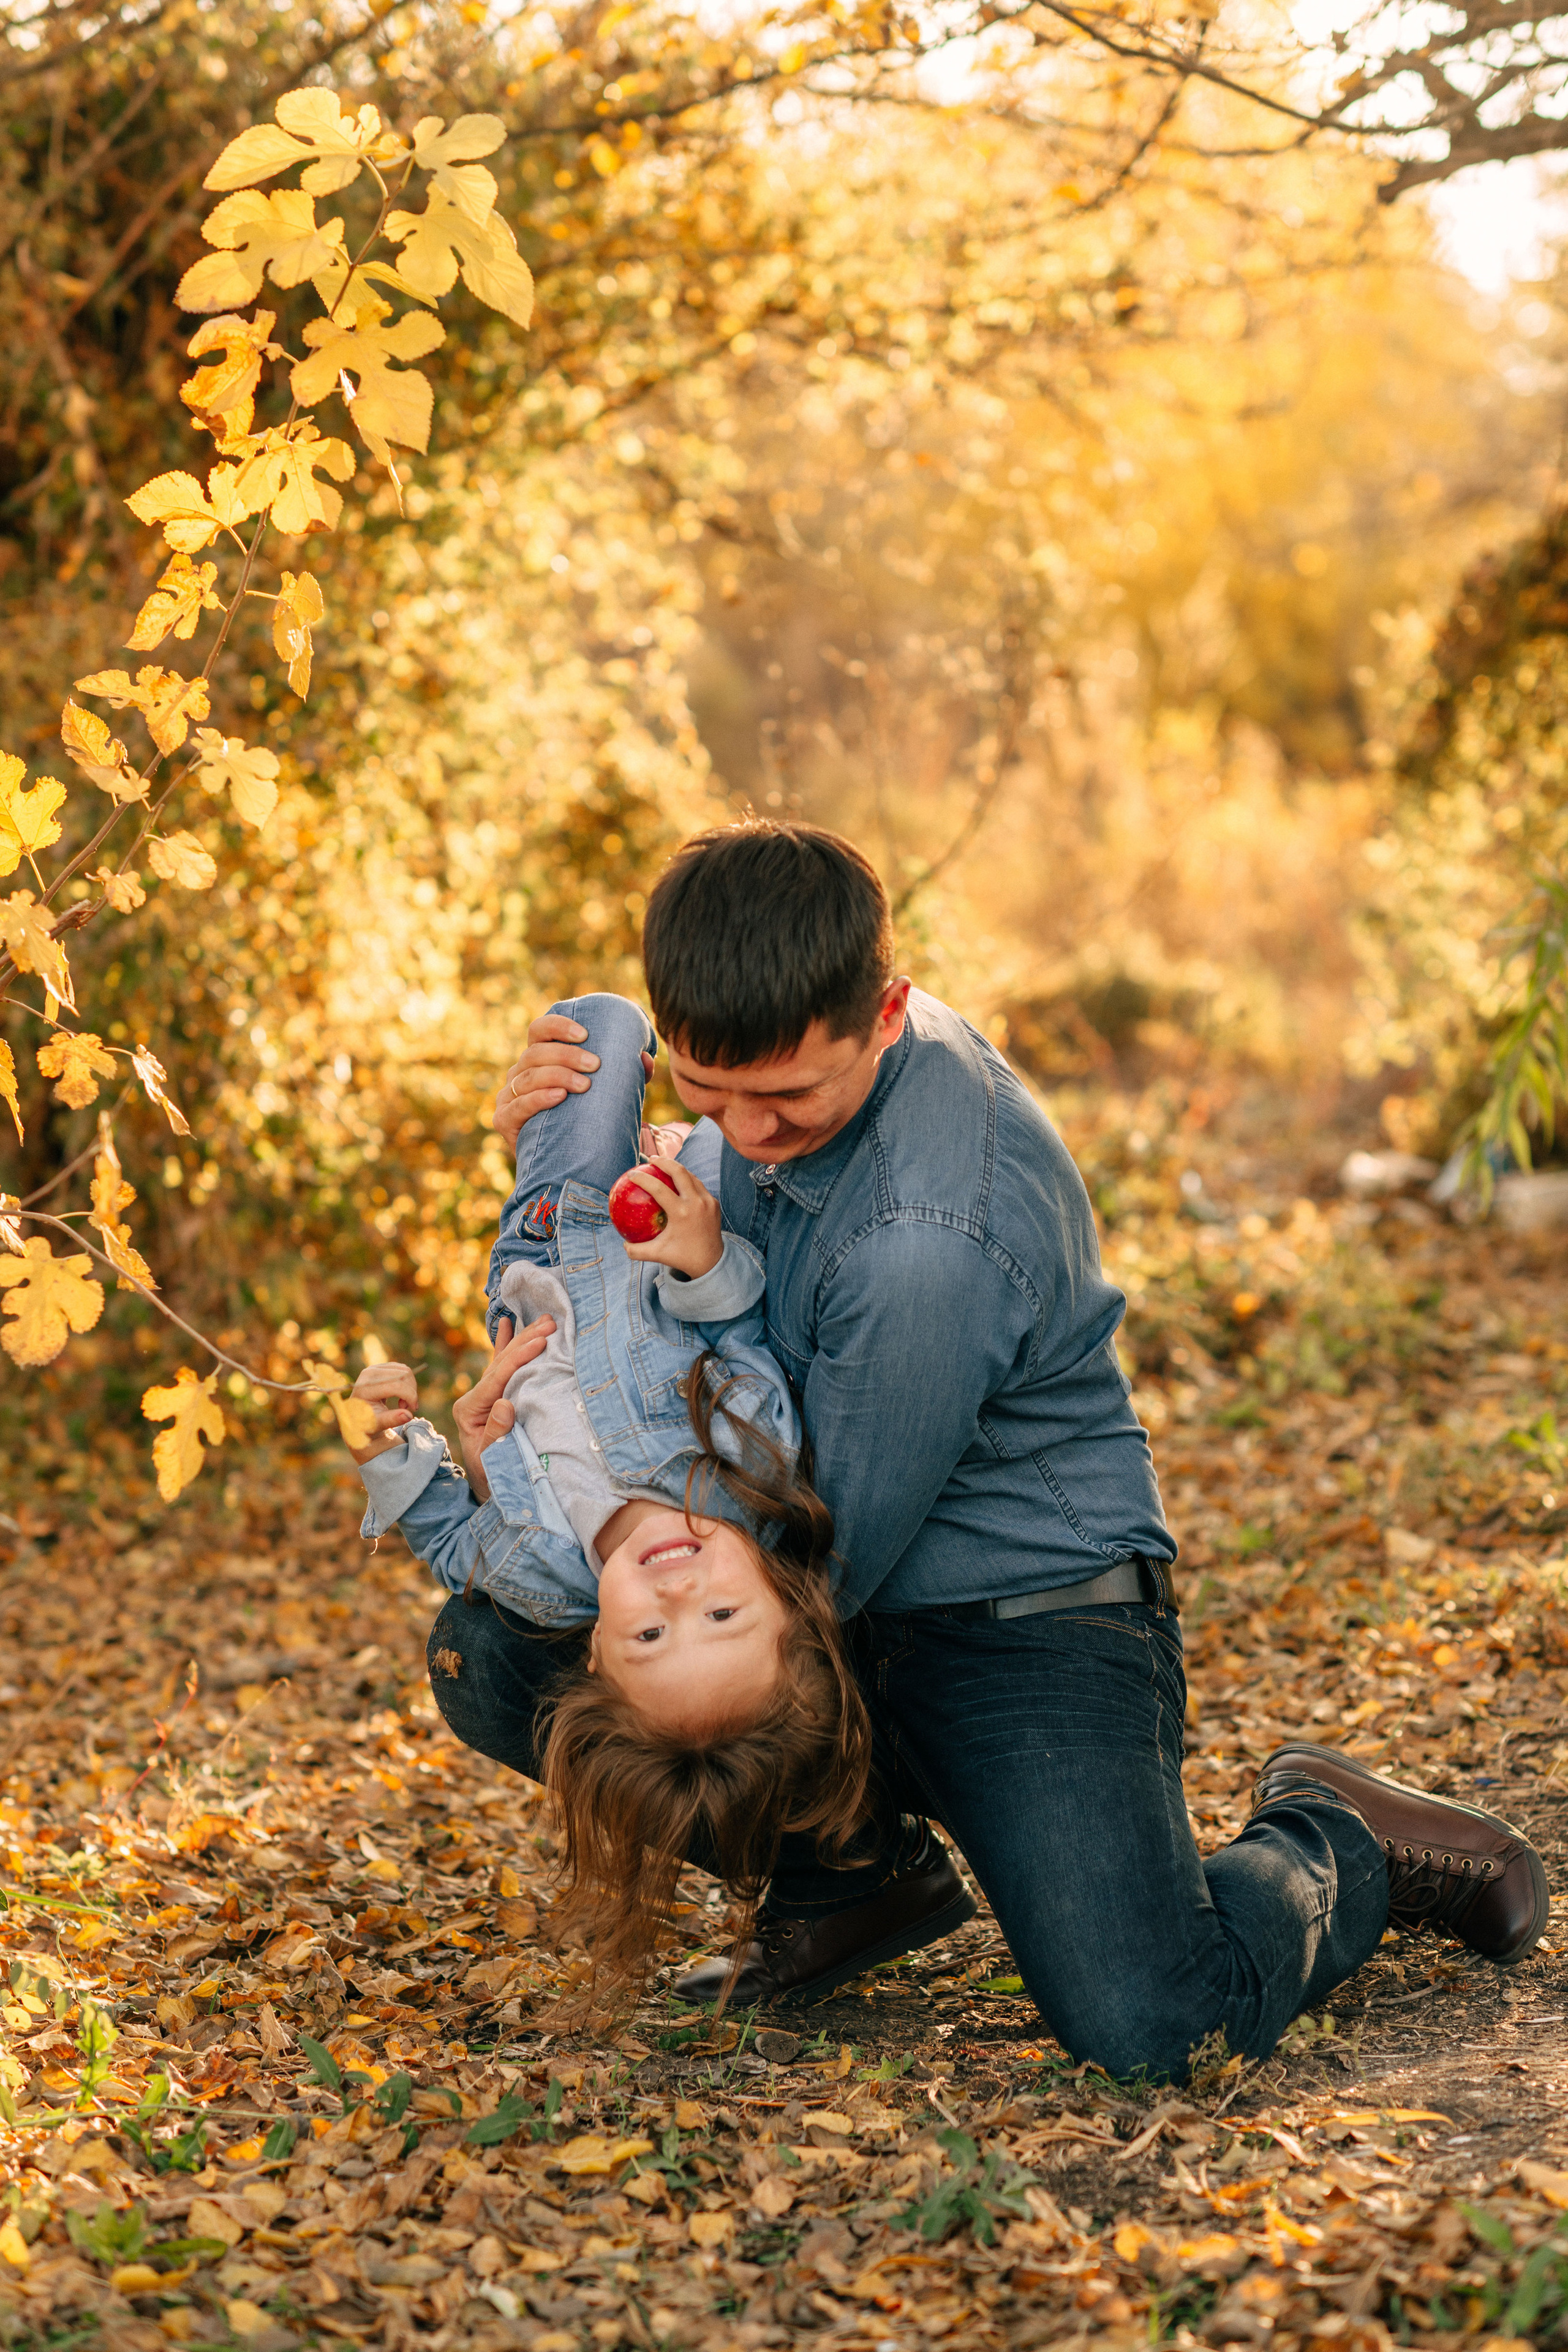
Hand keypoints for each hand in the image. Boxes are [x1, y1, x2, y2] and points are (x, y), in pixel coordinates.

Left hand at [346, 1361, 418, 1463]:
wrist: (356, 1414)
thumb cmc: (366, 1421)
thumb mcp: (377, 1424)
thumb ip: (392, 1420)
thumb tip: (409, 1416)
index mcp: (366, 1387)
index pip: (397, 1386)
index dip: (410, 1397)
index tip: (413, 1410)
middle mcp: (370, 1373)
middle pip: (403, 1376)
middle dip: (411, 1392)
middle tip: (405, 1407)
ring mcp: (375, 1367)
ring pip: (405, 1371)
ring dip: (410, 1388)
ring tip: (402, 1403)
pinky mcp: (381, 1366)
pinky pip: (403, 1370)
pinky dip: (407, 1383)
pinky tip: (400, 1395)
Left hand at [452, 1314, 554, 1498]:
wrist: (489, 1485)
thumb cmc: (492, 1475)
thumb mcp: (491, 1459)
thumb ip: (495, 1433)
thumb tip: (504, 1403)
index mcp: (468, 1409)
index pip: (496, 1377)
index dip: (519, 1357)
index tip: (540, 1341)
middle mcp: (474, 1397)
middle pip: (501, 1363)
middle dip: (525, 1340)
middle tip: (549, 1322)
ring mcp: (483, 1395)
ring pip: (504, 1361)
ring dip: (522, 1338)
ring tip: (542, 1319)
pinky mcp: (493, 1396)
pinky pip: (501, 1367)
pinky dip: (505, 1346)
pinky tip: (507, 1325)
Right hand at [493, 1012, 654, 1150]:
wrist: (566, 1162)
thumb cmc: (585, 1119)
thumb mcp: (607, 1094)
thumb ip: (628, 1076)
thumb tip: (645, 1058)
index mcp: (539, 1058)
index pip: (539, 1031)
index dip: (557, 1026)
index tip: (585, 1034)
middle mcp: (520, 1073)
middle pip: (536, 1053)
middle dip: (567, 1056)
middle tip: (595, 1065)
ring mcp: (509, 1096)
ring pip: (528, 1077)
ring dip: (557, 1076)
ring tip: (585, 1085)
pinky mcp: (504, 1120)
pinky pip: (518, 1106)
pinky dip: (539, 1099)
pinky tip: (559, 1096)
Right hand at [620, 1149, 723, 1279]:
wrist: (712, 1262)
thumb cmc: (682, 1257)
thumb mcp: (657, 1255)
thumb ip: (637, 1251)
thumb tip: (623, 1244)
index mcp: (682, 1213)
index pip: (659, 1188)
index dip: (643, 1179)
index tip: (631, 1174)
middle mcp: (696, 1203)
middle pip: (679, 1172)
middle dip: (663, 1161)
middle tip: (650, 1159)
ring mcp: (708, 1201)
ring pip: (690, 1176)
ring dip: (676, 1168)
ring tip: (662, 1165)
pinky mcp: (714, 1203)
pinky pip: (698, 1185)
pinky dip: (686, 1179)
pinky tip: (677, 1180)